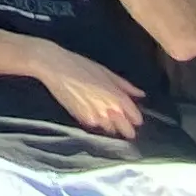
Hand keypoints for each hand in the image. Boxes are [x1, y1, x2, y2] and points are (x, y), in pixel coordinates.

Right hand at [29, 45, 145, 139]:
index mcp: (118, 97)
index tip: (132, 116)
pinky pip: (95, 127)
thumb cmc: (81, 65)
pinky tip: (90, 110)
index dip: (135, 118)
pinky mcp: (82, 120)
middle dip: (126, 128)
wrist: (55, 66)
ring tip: (102, 113)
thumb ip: (125, 85)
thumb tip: (140, 94)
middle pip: (127, 131)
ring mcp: (96, 117)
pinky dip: (96, 122)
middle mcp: (109, 110)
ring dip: (110, 125)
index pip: (136, 119)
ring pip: (110, 130)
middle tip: (121, 121)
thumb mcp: (106, 72)